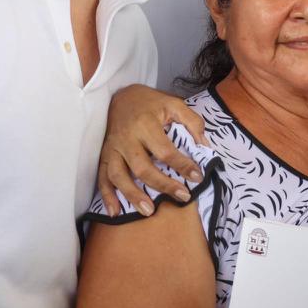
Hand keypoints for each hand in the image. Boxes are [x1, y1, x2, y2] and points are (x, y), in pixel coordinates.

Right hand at [97, 85, 208, 216]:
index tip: (197, 177)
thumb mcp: (174, 104)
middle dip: (162, 185)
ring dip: (132, 195)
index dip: (182, 165)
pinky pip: (102, 177)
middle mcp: (127, 138)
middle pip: (142, 167)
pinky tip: (115, 211)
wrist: (121, 96)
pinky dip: (107, 195)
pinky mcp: (104, 155)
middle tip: (182, 197)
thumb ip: (192, 122)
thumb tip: (205, 146)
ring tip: (148, 211)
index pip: (165, 150)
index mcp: (146, 124)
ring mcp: (113, 148)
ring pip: (119, 175)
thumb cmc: (151, 103)